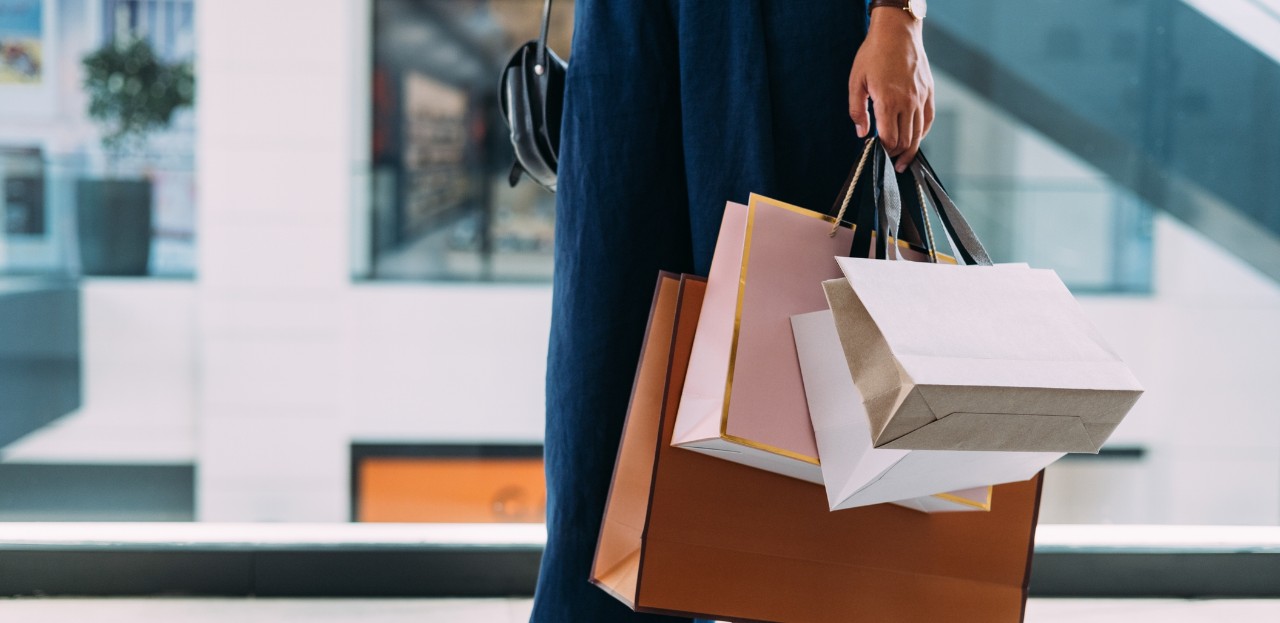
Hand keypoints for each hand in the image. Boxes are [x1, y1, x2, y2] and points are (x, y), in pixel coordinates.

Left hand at [848, 8, 934, 171]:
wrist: (897, 32)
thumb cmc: (873, 54)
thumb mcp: (856, 81)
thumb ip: (857, 111)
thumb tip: (861, 133)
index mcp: (888, 101)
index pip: (889, 139)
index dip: (883, 151)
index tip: (877, 154)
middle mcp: (908, 102)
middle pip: (906, 141)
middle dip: (896, 155)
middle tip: (889, 162)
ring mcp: (921, 98)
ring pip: (919, 134)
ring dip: (910, 150)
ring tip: (902, 161)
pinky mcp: (929, 92)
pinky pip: (928, 120)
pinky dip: (922, 133)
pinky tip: (914, 139)